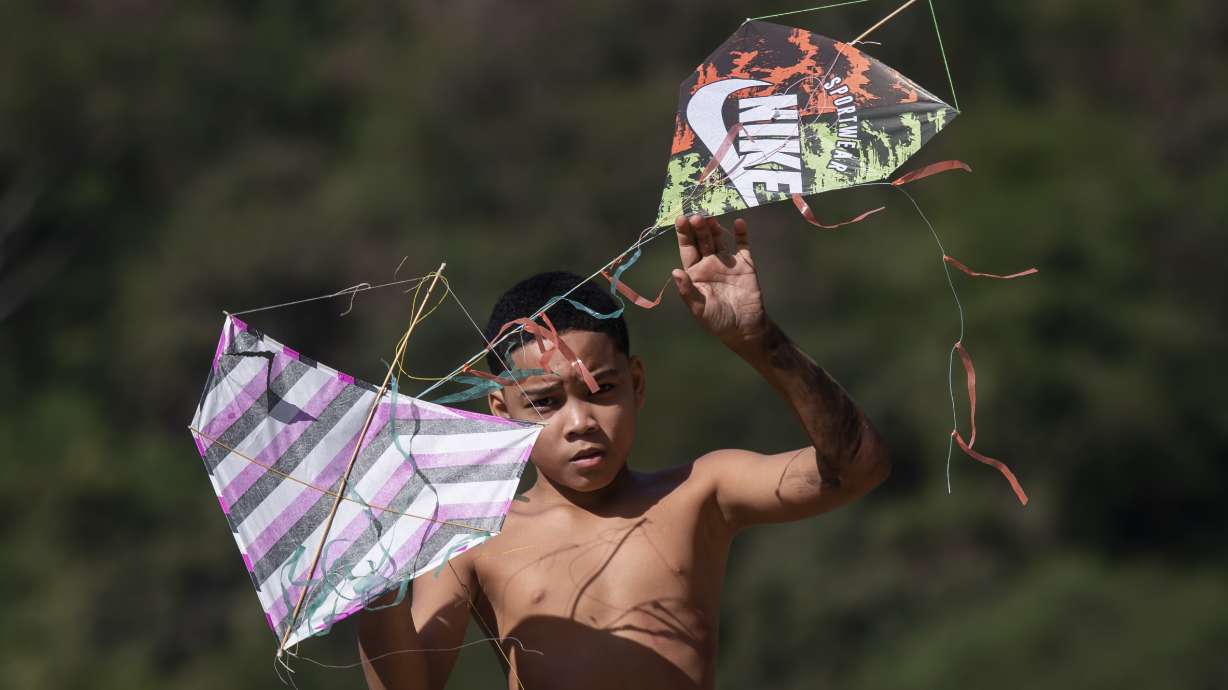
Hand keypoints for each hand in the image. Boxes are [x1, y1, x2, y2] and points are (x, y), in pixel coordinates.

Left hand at [672, 214, 766, 344]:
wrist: (745, 328)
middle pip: (702, 240)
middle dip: (698, 228)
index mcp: (695, 272)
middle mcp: (709, 263)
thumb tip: (674, 271)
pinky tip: (739, 223)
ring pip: (719, 239)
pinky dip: (742, 233)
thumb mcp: (699, 308)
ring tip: (710, 219)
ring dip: (715, 228)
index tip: (681, 220)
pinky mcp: (745, 264)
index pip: (687, 249)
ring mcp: (728, 262)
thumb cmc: (717, 320)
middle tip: (696, 217)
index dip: (683, 234)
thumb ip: (687, 290)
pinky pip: (743, 245)